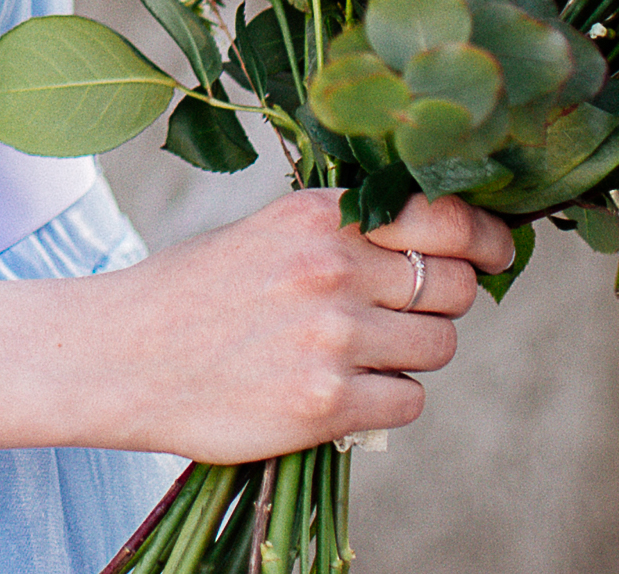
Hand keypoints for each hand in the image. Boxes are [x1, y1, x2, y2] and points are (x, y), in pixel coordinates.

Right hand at [71, 191, 512, 462]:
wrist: (120, 356)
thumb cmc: (193, 293)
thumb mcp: (262, 233)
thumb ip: (340, 233)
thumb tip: (432, 244)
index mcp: (315, 216)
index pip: (441, 215)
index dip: (485, 236)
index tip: (498, 251)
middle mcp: (330, 269)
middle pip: (453, 287)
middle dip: (441, 301)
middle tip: (401, 312)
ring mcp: (331, 338)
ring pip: (437, 346)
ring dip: (410, 353)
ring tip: (354, 354)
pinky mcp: (327, 403)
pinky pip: (408, 401)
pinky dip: (386, 400)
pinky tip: (339, 391)